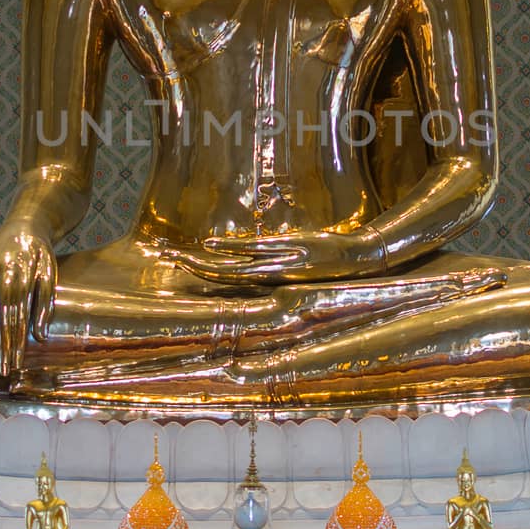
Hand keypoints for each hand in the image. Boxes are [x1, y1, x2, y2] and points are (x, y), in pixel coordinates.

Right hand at [0, 225, 55, 375]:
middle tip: (5, 370)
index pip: (17, 314)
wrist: (23, 225)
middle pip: (0, 317)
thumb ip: (45, 302)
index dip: (16, 339)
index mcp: (19, 273)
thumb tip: (40, 336)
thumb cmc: (40, 254)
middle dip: (2, 346)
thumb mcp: (49, 273)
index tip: (18, 361)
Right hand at [178, 229, 381, 283]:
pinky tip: (209, 243)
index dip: (201, 276)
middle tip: (167, 259)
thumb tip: (258, 262)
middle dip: (192, 268)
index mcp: (271, 284)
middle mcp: (269, 279)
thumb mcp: (300, 269)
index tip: (180, 266)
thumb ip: (276, 267)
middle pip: (221, 277)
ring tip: (178, 256)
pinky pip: (253, 251)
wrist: (362, 260)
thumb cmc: (330, 265)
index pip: (228, 284)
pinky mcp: (288, 250)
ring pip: (231, 268)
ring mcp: (276, 265)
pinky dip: (229, 248)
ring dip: (202, 262)